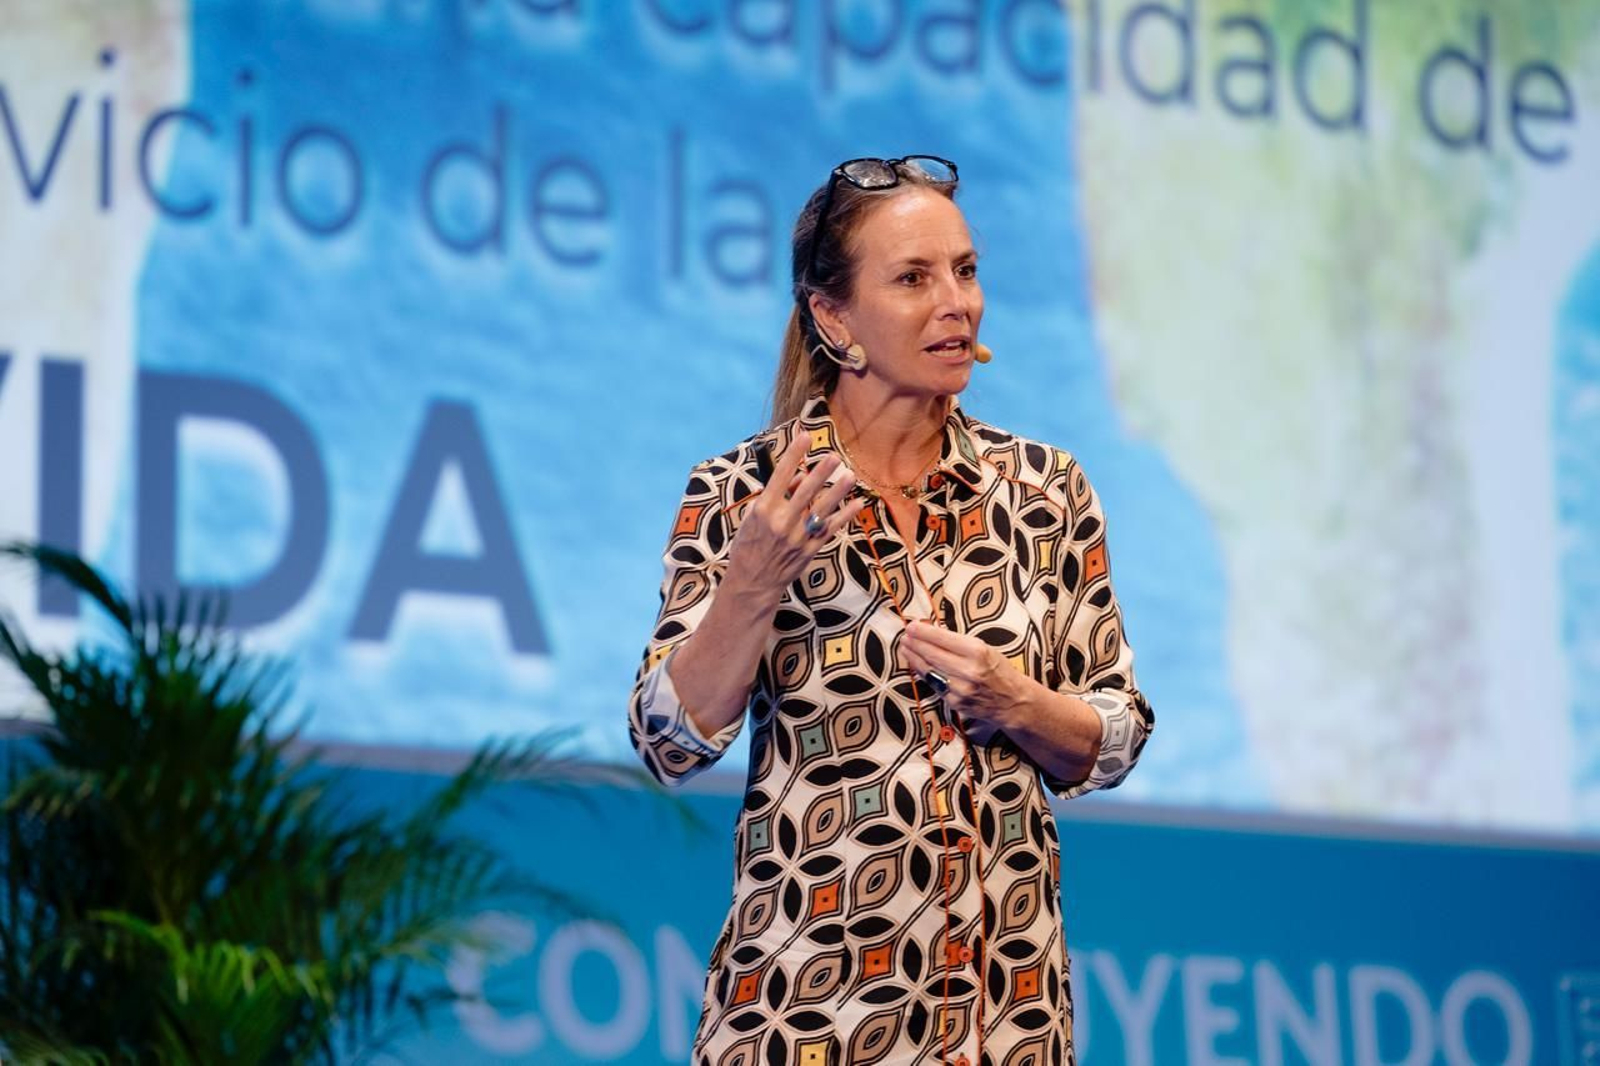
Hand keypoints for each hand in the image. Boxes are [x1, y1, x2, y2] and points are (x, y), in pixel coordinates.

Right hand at [724, 434, 866, 598]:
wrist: (752, 582)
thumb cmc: (750, 545)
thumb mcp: (753, 518)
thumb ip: (777, 497)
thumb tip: (800, 477)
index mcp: (763, 510)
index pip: (780, 475)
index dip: (794, 454)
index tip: (805, 436)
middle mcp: (781, 522)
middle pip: (805, 491)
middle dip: (821, 472)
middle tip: (834, 456)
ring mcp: (797, 537)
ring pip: (822, 509)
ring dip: (837, 491)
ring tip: (850, 475)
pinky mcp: (810, 550)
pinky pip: (831, 529)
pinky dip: (844, 516)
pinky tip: (856, 503)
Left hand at [900, 619, 1027, 737]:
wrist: (1014, 702)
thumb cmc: (1000, 671)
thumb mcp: (986, 649)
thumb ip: (960, 643)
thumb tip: (933, 633)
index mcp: (978, 652)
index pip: (943, 639)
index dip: (924, 632)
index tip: (911, 625)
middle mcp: (968, 671)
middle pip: (932, 654)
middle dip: (915, 643)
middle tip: (904, 635)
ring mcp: (960, 689)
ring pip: (929, 671)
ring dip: (914, 658)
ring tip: (905, 648)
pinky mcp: (955, 702)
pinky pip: (934, 685)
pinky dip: (923, 673)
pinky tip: (917, 665)